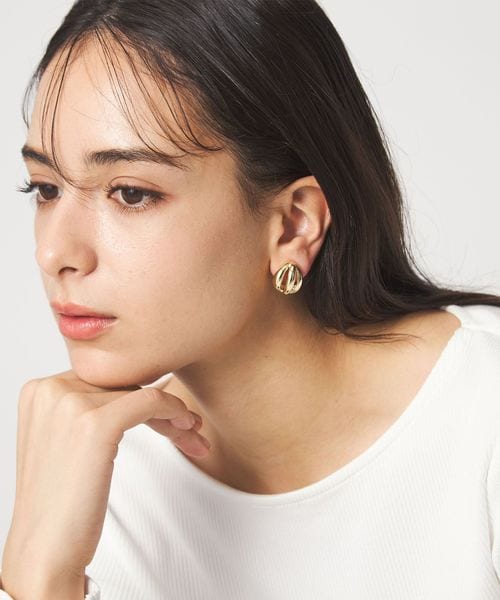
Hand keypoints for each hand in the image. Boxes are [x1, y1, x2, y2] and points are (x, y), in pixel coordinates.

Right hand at [1, 369, 209, 597]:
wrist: (45, 551)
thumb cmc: (60, 503)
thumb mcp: (66, 441)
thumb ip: (88, 409)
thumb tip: (137, 390)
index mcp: (40, 389)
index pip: (105, 379)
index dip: (139, 394)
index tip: (168, 413)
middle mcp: (50, 389)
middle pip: (124, 384)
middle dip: (160, 405)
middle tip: (189, 425)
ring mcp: (69, 404)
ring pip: (141, 392)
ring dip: (173, 413)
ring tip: (193, 434)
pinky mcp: (94, 424)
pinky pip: (150, 401)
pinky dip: (173, 409)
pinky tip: (186, 426)